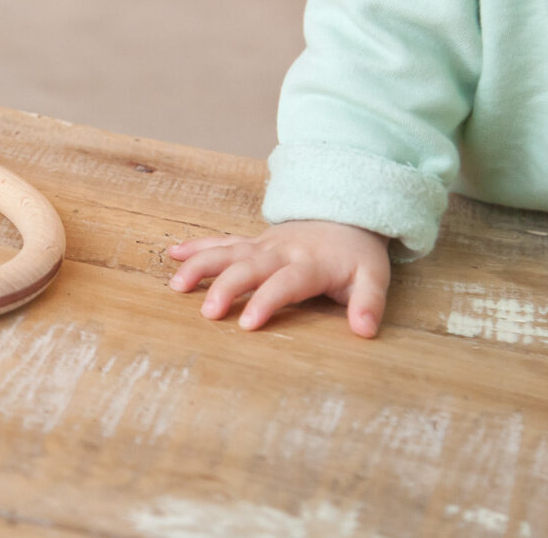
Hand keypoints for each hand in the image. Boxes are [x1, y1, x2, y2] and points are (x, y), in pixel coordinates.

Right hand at [166, 221, 390, 336]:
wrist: (347, 217)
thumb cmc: (356, 257)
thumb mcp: (373, 279)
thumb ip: (368, 304)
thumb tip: (364, 331)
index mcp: (310, 263)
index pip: (285, 283)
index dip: (266, 301)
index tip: (246, 323)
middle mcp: (281, 251)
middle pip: (249, 266)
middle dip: (227, 287)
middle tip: (208, 312)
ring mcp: (263, 244)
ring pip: (228, 251)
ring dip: (201, 265)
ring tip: (177, 285)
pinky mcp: (253, 242)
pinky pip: (222, 242)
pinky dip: (198, 247)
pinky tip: (173, 253)